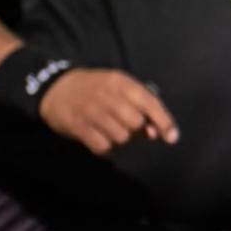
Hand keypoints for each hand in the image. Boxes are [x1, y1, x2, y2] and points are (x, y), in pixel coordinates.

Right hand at [36, 68, 177, 155]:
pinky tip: (98, 136)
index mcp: (121, 82)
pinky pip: (103, 147)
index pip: (150, 102)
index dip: (164, 122)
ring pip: (121, 138)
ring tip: (108, 129)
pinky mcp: (77, 125)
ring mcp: (91, 110)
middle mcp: (107, 94)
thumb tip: (156, 134)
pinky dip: (104, 147)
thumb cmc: (97, 91)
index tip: (172, 138)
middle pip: (136, 124)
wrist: (57, 88)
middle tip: (124, 125)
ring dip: (119, 139)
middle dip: (135, 130)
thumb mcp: (119, 90)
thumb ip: (141, 107)